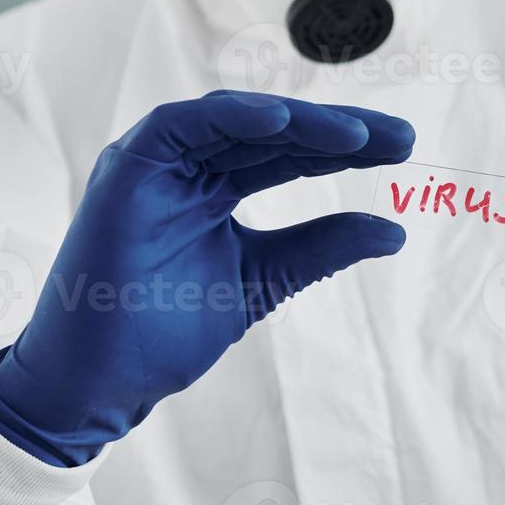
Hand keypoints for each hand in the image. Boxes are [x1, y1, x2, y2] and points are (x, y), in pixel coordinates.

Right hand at [0, 91, 414, 465]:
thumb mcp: (263, 280)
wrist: (100, 385)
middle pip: (274, 133)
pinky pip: (179, 126)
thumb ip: (322, 249)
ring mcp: (157, 166)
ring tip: (357, 135)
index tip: (404, 150)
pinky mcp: (125, 170)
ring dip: (298, 123)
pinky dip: (230, 118)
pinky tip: (281, 123)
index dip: (350, 147)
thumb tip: (395, 231)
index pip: (293, 154)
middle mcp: (187, 167)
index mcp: (215, 187)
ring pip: (237, 121)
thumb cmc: (165, 333)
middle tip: (401, 139)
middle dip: (339, 131)